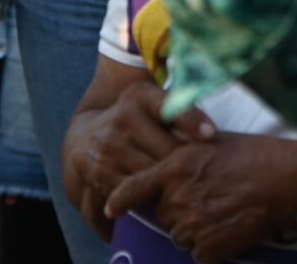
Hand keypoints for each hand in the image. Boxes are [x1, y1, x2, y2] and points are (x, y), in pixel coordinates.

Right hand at [68, 79, 199, 238]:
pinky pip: (136, 191)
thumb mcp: (151, 106)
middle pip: (167, 149)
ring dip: (174, 185)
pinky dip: (153, 198)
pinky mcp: (102, 173)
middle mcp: (123, 117)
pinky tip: (169, 201)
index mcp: (140, 96)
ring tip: (194, 191)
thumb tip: (211, 135)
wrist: (85, 140)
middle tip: (211, 176)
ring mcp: (110, 146)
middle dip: (189, 164)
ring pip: (153, 173)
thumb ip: (179, 113)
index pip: (168, 105)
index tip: (210, 133)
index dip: (190, 119)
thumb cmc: (136, 123)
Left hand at [107, 131, 296, 262]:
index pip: (134, 188)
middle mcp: (178, 197)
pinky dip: (211, 247)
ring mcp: (192, 225)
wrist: (287, 182)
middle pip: (162, 215)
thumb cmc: (255, 156)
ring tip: (222, 212)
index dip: (120, 200)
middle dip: (178, 211)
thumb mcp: (212, 143)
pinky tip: (230, 229)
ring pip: (180, 236)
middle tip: (209, 198)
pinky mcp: (208, 249)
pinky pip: (198, 254)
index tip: (111, 208)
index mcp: (176, 167)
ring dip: (194, 230)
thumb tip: (170, 172)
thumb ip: (183, 158)